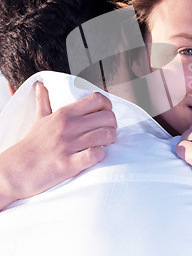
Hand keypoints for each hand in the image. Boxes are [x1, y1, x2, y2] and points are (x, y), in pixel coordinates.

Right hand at [0, 82, 116, 207]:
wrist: (15, 170)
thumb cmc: (31, 144)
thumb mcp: (39, 119)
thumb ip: (44, 101)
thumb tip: (40, 84)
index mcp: (64, 113)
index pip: (97, 99)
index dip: (107, 106)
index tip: (105, 114)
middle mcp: (68, 126)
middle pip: (108, 117)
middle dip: (113, 125)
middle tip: (107, 132)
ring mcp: (68, 145)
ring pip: (106, 135)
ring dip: (110, 140)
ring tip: (104, 144)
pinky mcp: (68, 164)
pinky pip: (95, 155)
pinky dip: (100, 155)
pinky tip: (95, 156)